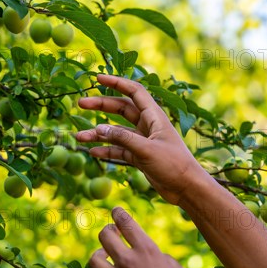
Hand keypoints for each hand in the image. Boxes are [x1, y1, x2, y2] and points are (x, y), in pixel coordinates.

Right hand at [76, 74, 200, 204]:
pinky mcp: (140, 156)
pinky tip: (92, 152)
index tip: (97, 78)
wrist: (187, 189)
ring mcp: (143, 141)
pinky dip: (106, 150)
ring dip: (99, 133)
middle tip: (81, 104)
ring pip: (117, 132)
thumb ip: (123, 138)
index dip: (116, 82)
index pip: (134, 92)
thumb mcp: (147, 150)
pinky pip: (119, 150)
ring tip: (79, 137)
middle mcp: (148, 125)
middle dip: (101, 105)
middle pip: (121, 109)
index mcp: (154, 116)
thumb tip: (98, 128)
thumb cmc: (174, 165)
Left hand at [89, 208, 227, 267]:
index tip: (115, 211)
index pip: (125, 222)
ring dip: (99, 257)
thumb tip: (145, 254)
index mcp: (147, 250)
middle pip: (104, 235)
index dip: (118, 213)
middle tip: (111, 235)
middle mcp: (128, 261)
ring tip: (105, 260)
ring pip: (94, 259)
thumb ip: (157, 256)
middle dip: (107, 232)